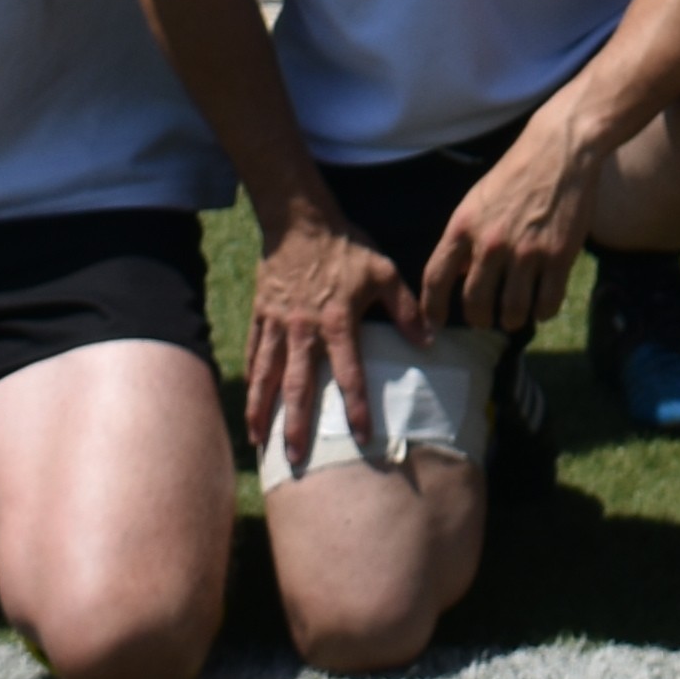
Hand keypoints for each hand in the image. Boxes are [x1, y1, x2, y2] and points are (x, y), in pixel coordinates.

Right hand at [246, 207, 420, 475]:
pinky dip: (250, 380)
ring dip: (264, 410)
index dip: (355, 406)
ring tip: (259, 441)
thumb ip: (405, 309)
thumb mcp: (384, 272)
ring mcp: (278, 325)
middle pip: (299, 386)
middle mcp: (304, 330)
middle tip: (295, 458)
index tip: (360, 437)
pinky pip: (253, 354)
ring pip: (268, 375)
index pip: (349, 373)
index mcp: (337, 322)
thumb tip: (429, 340)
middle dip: (297, 424)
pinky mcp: (261, 316)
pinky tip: (250, 401)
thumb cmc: (346, 247)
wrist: (299, 220)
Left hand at [418, 114, 603, 345]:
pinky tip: (542, 306)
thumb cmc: (515, 173)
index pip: (435, 279)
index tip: (435, 324)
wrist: (559, 149)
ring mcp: (526, 251)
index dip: (432, 309)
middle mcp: (490, 243)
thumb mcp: (476, 201)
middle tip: (486, 320)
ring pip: (513, 310)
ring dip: (513, 320)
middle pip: (475, 303)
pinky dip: (543, 312)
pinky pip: (547, 302)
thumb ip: (464, 239)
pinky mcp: (558, 255)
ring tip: (515, 318)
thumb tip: (457, 277)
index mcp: (463, 227)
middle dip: (480, 319)